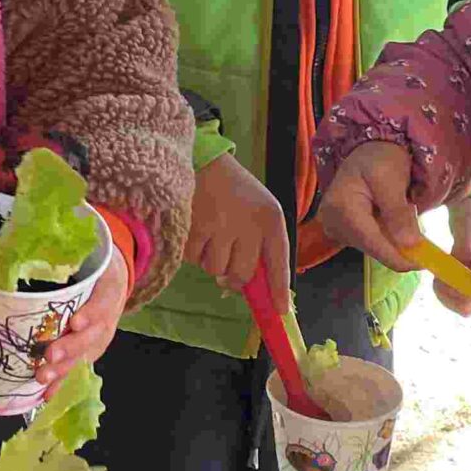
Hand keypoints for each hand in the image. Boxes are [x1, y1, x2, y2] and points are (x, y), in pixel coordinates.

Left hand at [36, 243, 129, 386]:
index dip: (91, 314)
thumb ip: (61, 253)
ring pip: (83, 356)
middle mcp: (107, 317)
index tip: (76, 322)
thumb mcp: (85, 254)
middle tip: (50, 355)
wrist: (114, 279)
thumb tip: (20, 247)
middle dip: (70, 347)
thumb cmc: (91, 265)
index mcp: (109, 288)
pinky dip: (62, 383)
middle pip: (91, 336)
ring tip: (43, 378)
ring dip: (63, 370)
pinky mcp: (90, 351)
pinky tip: (46, 395)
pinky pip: (77, 368)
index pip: (103, 302)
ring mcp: (100, 337)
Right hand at [185, 154, 291, 310]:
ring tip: (209, 236)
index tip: (279, 310)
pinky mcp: (196, 226)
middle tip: (226, 265)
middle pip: (243, 274)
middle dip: (232, 277)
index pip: (279, 260)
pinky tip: (195, 230)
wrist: (200, 159)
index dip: (278, 288)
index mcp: (271, 218)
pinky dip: (191, 251)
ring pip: (216, 269)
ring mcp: (223, 225)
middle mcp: (251, 223)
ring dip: (209, 260)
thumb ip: (260, 244)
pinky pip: (192, 259)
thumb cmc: (232, 189)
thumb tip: (251, 286)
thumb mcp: (257, 210)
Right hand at [316, 142, 420, 271]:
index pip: (372, 243)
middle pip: (372, 247)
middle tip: (412, 215)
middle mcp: (332, 222)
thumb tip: (409, 245)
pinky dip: (385, 233)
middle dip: (398, 242)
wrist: (369, 150)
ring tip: (400, 209)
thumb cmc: (380, 158)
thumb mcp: (392, 179)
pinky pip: (369, 241)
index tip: (423, 264)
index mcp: (341, 208)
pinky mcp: (341, 230)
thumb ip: (398, 213)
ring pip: (373, 246)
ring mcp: (334, 228)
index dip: (398, 257)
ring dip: (392, 236)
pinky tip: (389, 216)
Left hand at [436, 196, 470, 315]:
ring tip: (437, 278)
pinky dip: (449, 297)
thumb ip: (467, 243)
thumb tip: (462, 263)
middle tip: (435, 278)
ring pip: (466, 309)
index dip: (455, 288)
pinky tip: (441, 281)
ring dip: (447, 298)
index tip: (438, 277)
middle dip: (449, 295)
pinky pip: (464, 303)